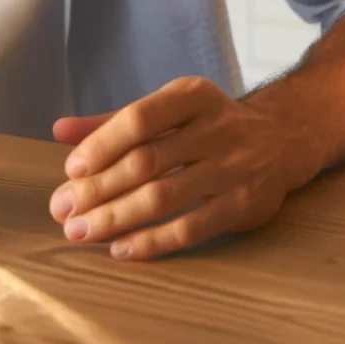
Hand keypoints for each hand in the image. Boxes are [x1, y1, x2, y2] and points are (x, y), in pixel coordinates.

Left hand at [46, 76, 310, 259]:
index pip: (139, 118)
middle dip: (98, 189)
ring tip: (80, 232)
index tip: (70, 170)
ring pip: (164, 198)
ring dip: (116, 218)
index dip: (101, 145)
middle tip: (63, 210)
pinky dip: (151, 241)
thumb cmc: (210, 125)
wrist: (284, 138)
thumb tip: (60, 130)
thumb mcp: (170, 108)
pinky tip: (121, 249)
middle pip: (146, 162)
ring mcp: (233, 168)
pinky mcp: (243, 204)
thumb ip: (116, 121)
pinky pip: (190, 228)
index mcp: (192, 96)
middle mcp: (216, 128)